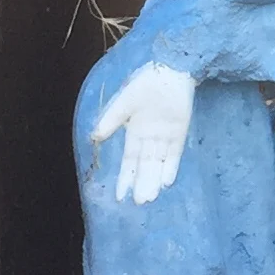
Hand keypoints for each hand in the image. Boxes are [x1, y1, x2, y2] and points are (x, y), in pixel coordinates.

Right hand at [90, 61, 195, 202]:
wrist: (170, 71)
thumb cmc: (144, 84)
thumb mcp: (124, 103)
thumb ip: (111, 120)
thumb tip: (94, 137)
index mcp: (134, 131)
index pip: (129, 161)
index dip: (125, 178)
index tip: (120, 196)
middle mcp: (150, 138)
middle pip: (145, 166)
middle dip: (141, 184)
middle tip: (139, 203)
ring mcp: (166, 136)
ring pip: (159, 163)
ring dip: (155, 180)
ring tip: (150, 198)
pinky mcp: (180, 131)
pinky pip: (175, 153)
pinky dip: (172, 166)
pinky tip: (167, 182)